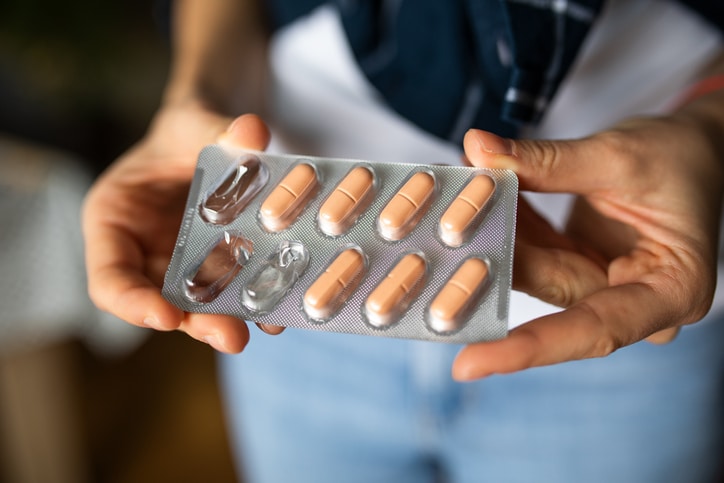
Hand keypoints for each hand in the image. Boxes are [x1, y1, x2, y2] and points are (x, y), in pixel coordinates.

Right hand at [82, 104, 274, 352]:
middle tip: (231, 337)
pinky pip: (232, 289)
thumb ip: (216, 128)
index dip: (132, 302)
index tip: (166, 316)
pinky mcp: (218, 268)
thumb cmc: (184, 130)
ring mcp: (183, 265)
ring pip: (199, 304)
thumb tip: (252, 132)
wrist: (209, 139)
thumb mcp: (193, 122)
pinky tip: (280, 308)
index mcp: (114, 220)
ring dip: (230, 319)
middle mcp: (145, 252)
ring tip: (264, 326)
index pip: (109, 277)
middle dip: (195, 321)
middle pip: (160, 301)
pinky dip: (254, 300)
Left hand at [452, 115, 723, 379]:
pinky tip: (465, 202)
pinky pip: (530, 250)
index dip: (530, 347)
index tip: (468, 364)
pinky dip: (500, 224)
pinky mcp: (577, 264)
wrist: (698, 148)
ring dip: (487, 238)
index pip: (594, 330)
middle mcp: (633, 300)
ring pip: (531, 271)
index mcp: (669, 292)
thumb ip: (549, 161)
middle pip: (551, 296)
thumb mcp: (620, 156)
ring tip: (441, 209)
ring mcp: (602, 284)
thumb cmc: (679, 156)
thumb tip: (479, 150)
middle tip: (424, 262)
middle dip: (488, 270)